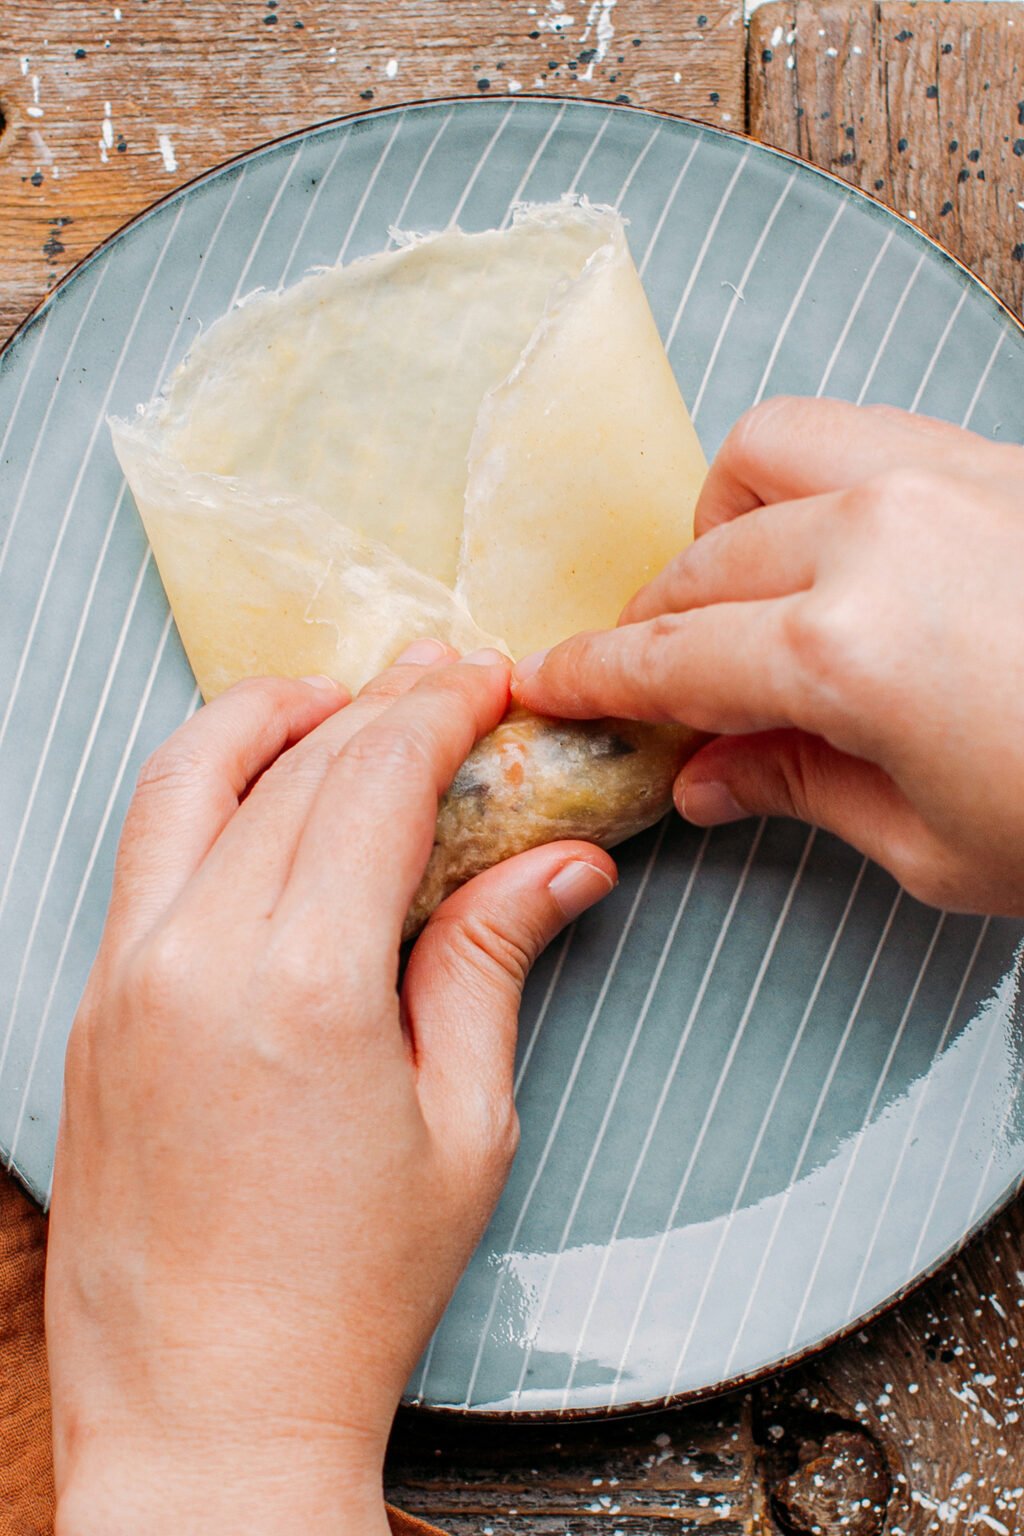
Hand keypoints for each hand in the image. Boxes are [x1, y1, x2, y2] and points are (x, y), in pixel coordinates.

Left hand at [47, 643, 614, 1535]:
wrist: (205, 1412)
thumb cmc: (345, 1296)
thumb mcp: (462, 1125)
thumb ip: (493, 960)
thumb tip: (559, 862)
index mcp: (304, 987)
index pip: (372, 781)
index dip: (436, 712)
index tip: (480, 682)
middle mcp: (194, 959)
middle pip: (289, 766)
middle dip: (375, 705)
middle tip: (440, 687)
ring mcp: (124, 979)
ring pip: (183, 781)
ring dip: (265, 722)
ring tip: (335, 707)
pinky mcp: (93, 1008)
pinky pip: (145, 853)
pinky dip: (206, 793)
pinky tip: (262, 803)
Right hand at [512, 398, 1023, 914]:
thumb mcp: (937, 846)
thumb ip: (800, 790)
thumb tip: (710, 776)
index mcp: (843, 651)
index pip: (667, 658)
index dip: (593, 679)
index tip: (547, 685)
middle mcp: (874, 537)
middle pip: (696, 566)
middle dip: (651, 628)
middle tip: (656, 691)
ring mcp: (937, 477)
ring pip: (761, 459)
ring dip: (720, 529)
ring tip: (738, 601)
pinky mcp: (990, 456)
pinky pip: (852, 433)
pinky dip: (804, 480)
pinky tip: (826, 544)